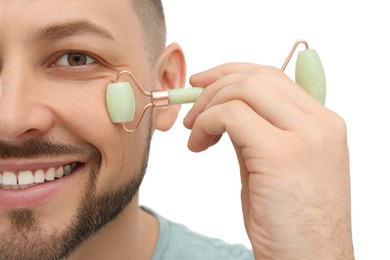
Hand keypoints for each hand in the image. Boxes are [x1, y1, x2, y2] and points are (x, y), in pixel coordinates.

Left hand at [184, 63, 353, 258]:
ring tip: (195, 133)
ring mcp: (305, 136)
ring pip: (244, 88)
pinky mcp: (281, 154)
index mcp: (323, 124)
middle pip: (257, 76)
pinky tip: (199, 145)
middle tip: (191, 112)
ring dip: (208, 104)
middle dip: (214, 85)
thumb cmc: (290, 224)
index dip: (231, 73)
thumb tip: (223, 114)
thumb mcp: (275, 170)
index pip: (273, 76)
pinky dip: (207, 123)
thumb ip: (257, 136)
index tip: (202, 83)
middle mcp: (320, 123)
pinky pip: (231, 115)